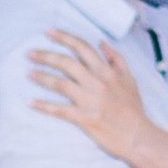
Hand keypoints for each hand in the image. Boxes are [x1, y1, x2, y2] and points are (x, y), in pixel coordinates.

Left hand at [27, 28, 152, 159]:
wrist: (138, 136)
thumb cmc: (134, 109)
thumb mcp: (130, 79)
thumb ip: (117, 59)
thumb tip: (102, 42)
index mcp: (107, 71)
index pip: (82, 47)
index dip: (64, 37)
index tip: (48, 31)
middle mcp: (97, 83)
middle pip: (66, 63)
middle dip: (45, 55)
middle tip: (29, 53)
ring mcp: (90, 101)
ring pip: (60, 84)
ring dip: (42, 77)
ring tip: (28, 73)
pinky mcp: (85, 118)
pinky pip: (60, 110)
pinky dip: (44, 106)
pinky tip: (31, 102)